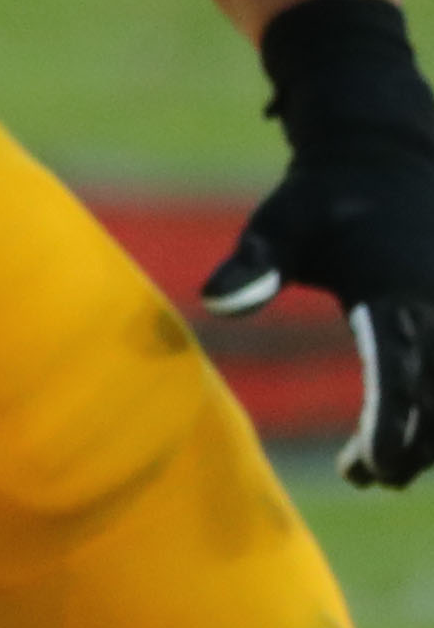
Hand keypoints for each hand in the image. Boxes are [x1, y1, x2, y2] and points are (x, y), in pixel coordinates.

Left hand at [203, 0, 433, 486]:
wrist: (383, 152)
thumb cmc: (319, 198)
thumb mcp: (279, 224)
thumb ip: (252, 265)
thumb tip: (215, 302)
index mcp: (396, 288)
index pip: (399, 368)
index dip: (390, 422)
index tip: (371, 467)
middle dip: (415, 443)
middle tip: (369, 476)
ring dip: (432, 431)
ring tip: (383, 466)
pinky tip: (412, 435)